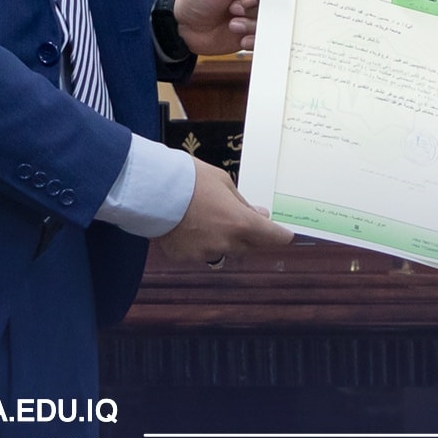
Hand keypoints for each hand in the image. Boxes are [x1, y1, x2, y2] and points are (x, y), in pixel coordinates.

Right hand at [154, 159, 293, 262]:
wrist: (153, 189)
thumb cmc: (191, 179)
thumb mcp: (224, 183)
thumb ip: (243, 204)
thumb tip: (260, 216)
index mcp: (240, 223)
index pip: (272, 238)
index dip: (281, 236)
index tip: (285, 234)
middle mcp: (226, 244)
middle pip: (249, 246)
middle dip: (250, 234)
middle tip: (238, 216)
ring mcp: (204, 254)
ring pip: (224, 250)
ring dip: (223, 239)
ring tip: (206, 217)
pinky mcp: (185, 258)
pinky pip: (201, 253)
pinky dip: (200, 243)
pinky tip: (188, 226)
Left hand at [173, 0, 279, 54]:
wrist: (183, 25)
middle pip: (280, 2)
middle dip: (259, 7)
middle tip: (238, 6)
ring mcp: (259, 15)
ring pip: (274, 22)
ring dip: (253, 24)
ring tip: (233, 22)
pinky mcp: (255, 33)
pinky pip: (266, 40)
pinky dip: (255, 40)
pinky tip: (241, 38)